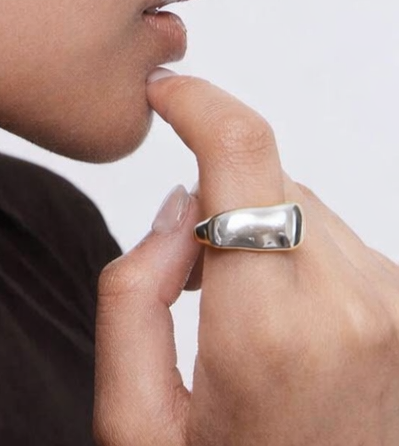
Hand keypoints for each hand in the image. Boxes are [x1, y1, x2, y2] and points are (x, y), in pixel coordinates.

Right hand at [92, 72, 398, 445]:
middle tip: (188, 284)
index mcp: (270, 327)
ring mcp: (394, 310)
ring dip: (255, 231)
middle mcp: (351, 305)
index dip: (196, 101)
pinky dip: (292, 256)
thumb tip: (177, 208)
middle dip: (214, 201)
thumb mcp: (134, 420)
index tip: (162, 92)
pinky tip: (281, 329)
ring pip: (301, 204)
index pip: (243, 152)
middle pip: (266, 177)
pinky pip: (335, 239)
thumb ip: (132, 296)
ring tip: (238, 320)